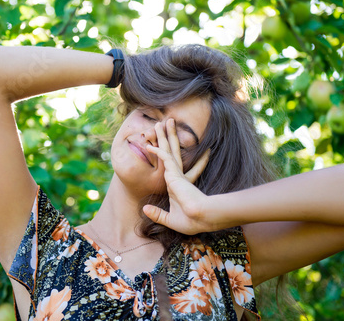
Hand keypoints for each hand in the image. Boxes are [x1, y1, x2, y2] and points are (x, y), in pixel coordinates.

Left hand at [143, 119, 211, 234]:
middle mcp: (178, 177)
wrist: (199, 218)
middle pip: (173, 152)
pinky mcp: (175, 175)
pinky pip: (164, 158)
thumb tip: (144, 209)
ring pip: (168, 150)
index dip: (186, 159)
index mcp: (179, 186)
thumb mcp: (169, 219)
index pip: (180, 168)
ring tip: (160, 123)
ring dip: (163, 136)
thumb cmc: (190, 221)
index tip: (193, 150)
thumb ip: (158, 214)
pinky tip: (148, 144)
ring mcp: (177, 174)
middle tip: (167, 123)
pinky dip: (156, 151)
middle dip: (170, 137)